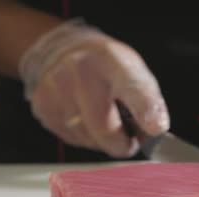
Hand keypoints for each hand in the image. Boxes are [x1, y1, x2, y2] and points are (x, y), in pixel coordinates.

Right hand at [19, 19, 168, 157]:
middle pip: (105, 129)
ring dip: (103, 141)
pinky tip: (87, 119)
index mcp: (112, 61)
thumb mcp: (135, 73)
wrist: (62, 51)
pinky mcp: (43, 106)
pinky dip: (86, 137)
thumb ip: (150, 102)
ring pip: (88, 139)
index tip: (155, 129)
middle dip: (123, 144)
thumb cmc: (106, 67)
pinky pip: (72, 138)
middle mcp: (80, 72)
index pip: (133, 88)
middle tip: (130, 139)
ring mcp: (57, 89)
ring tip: (105, 120)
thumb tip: (156, 130)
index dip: (146, 111)